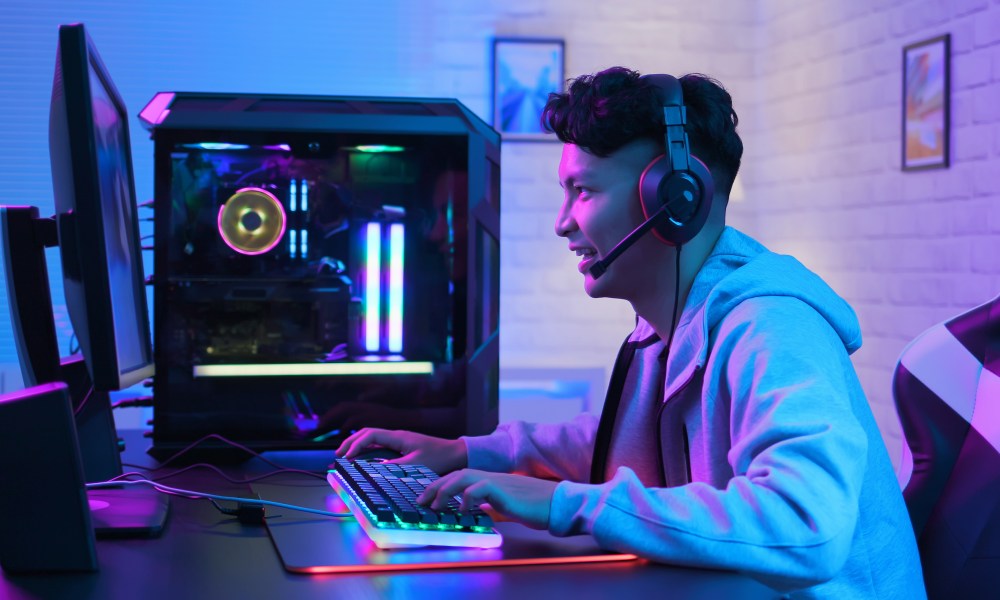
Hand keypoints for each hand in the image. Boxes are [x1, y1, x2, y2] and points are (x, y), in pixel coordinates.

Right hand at [335, 428, 467, 474]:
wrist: (456, 453)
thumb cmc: (439, 458)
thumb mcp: (416, 465)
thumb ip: (395, 467)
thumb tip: (374, 470)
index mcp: (398, 436)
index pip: (371, 435)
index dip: (356, 444)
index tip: (346, 457)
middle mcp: (397, 435)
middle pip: (368, 433)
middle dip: (351, 442)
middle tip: (338, 455)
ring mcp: (399, 440)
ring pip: (373, 438)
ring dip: (358, 445)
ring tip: (345, 456)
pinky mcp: (403, 446)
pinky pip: (380, 445)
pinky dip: (368, 449)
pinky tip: (363, 459)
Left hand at [417, 469, 557, 529]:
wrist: (556, 502)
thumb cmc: (536, 506)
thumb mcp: (507, 506)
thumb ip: (492, 505)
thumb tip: (478, 511)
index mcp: (490, 481)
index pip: (460, 477)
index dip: (441, 485)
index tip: (427, 498)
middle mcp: (491, 477)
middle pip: (456, 474)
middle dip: (435, 486)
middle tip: (421, 501)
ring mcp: (496, 481)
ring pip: (463, 477)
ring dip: (445, 490)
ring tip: (435, 505)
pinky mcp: (503, 489)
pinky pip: (479, 488)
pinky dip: (467, 497)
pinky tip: (462, 509)